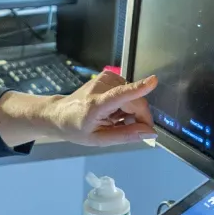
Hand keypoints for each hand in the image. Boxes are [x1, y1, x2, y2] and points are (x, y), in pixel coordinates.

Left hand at [0, 72, 158, 146]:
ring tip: (115, 119)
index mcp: (96, 105)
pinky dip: (126, 104)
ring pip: (134, 97)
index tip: (153, 82)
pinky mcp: (109, 75)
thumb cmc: (77, 128)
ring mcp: (105, 78)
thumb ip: (126, 136)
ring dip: (131, 111)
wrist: (60, 114)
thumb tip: (151, 133)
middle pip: (134, 101)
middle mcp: (101, 86)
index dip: (138, 89)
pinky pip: (128, 92)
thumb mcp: (100, 139)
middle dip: (139, 117)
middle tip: (130, 129)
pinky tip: (114, 110)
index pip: (120, 95)